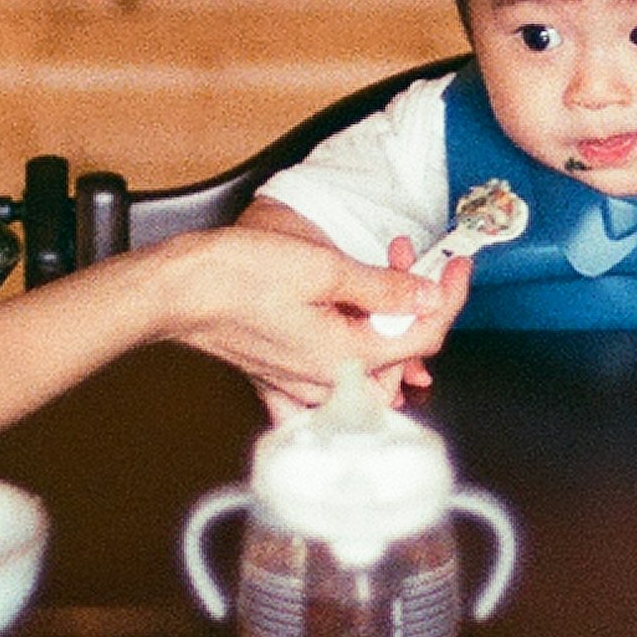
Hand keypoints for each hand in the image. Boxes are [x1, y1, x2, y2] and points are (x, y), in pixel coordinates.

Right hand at [162, 226, 458, 412]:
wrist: (180, 288)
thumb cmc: (237, 277)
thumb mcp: (325, 269)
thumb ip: (384, 289)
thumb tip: (427, 297)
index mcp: (345, 359)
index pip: (422, 338)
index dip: (448, 298)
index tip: (457, 267)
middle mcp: (326, 381)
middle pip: (397, 353)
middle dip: (413, 301)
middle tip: (407, 255)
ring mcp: (301, 381)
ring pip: (366, 361)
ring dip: (382, 315)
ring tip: (378, 269)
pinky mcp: (281, 372)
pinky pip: (327, 375)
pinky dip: (348, 348)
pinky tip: (350, 315)